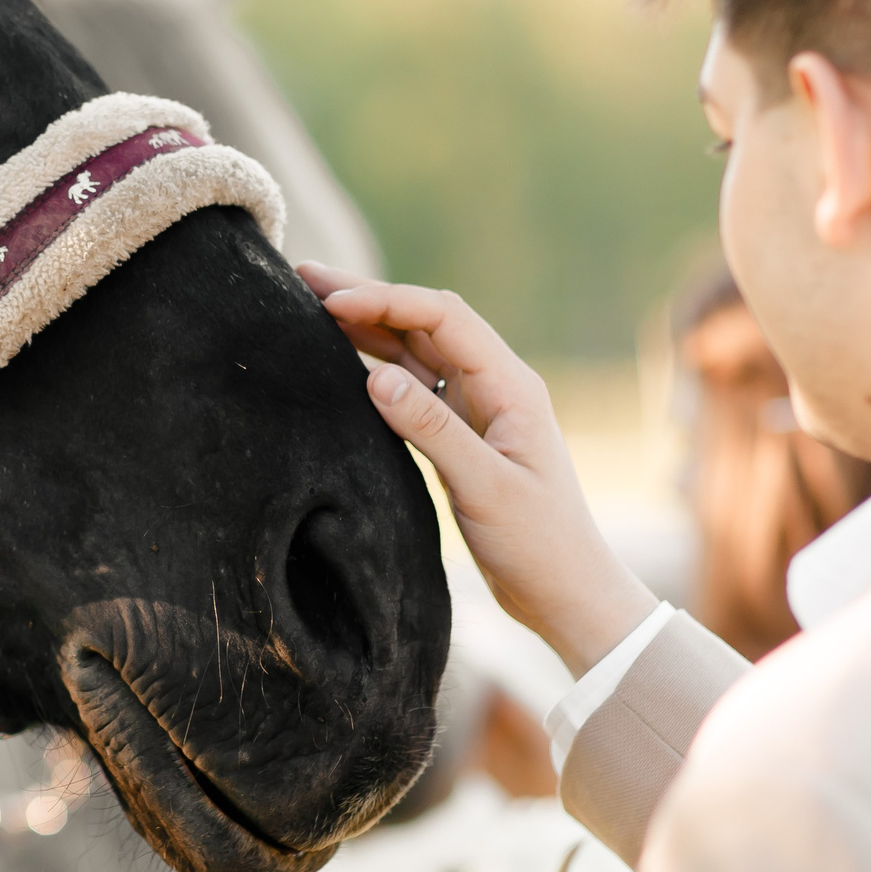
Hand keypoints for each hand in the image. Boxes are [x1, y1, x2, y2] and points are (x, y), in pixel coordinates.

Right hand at [299, 263, 658, 677]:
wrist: (566, 593)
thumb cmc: (539, 544)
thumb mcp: (486, 488)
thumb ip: (433, 431)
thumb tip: (375, 376)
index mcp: (511, 386)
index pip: (443, 318)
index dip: (386, 301)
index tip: (330, 302)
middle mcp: (495, 386)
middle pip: (425, 323)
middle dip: (368, 297)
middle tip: (304, 278)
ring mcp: (478, 408)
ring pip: (416, 350)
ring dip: (368, 326)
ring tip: (311, 306)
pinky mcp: (462, 434)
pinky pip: (414, 385)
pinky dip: (376, 364)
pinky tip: (342, 358)